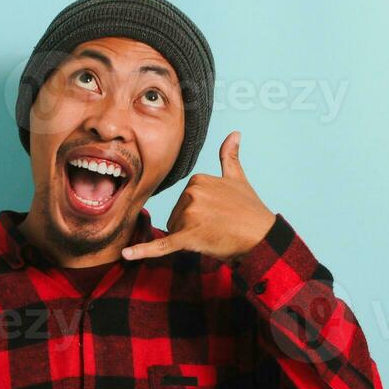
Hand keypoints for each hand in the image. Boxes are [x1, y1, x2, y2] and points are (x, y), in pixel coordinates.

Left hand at [120, 131, 275, 262]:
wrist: (262, 237)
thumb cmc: (250, 210)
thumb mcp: (239, 179)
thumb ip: (230, 156)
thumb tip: (235, 133)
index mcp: (198, 179)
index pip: (183, 202)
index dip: (198, 214)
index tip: (217, 214)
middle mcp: (191, 193)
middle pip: (176, 217)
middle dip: (193, 227)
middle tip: (218, 227)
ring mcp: (189, 215)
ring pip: (174, 232)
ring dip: (190, 239)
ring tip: (214, 235)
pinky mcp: (188, 237)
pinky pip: (161, 245)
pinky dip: (143, 251)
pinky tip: (126, 255)